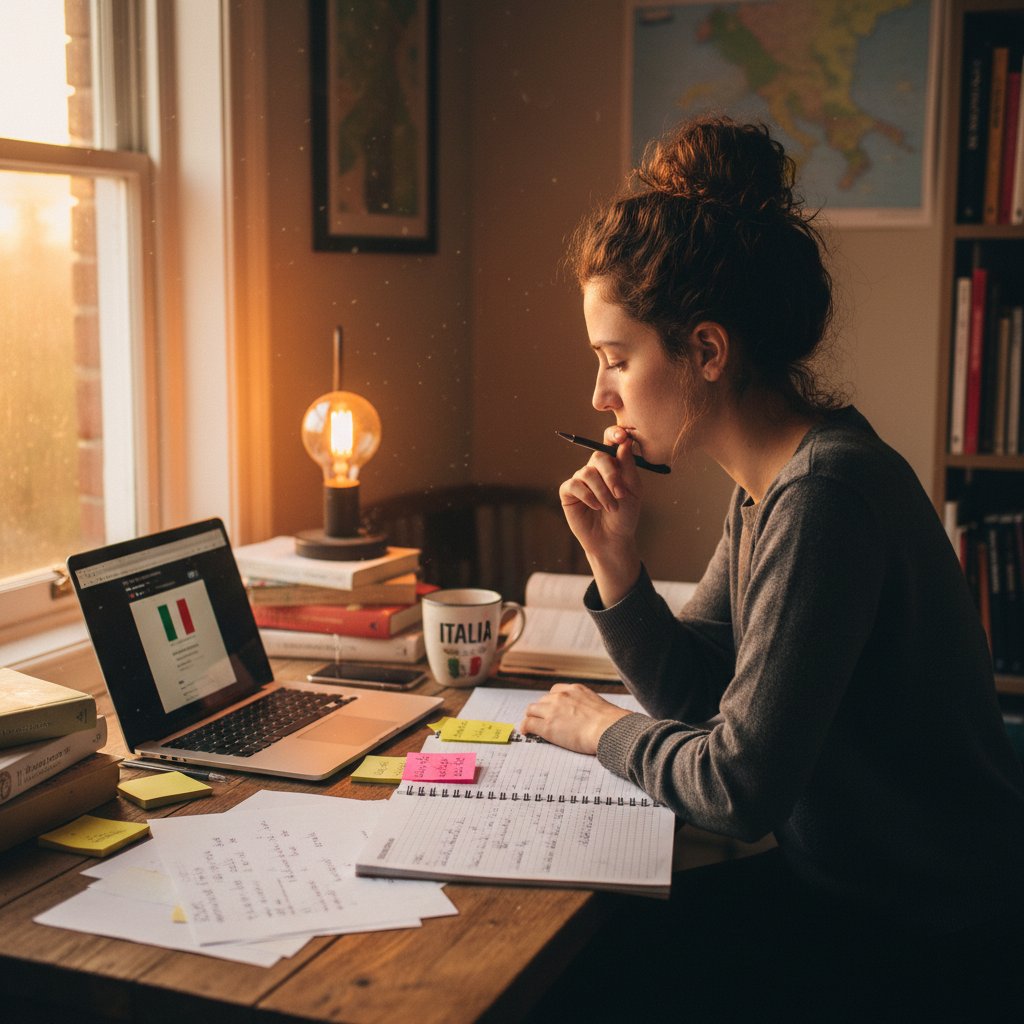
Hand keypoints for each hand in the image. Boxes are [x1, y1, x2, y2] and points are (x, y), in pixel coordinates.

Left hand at [519, 683, 631, 754]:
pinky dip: (526, 727)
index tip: (552, 708)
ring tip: (531, 724)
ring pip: (532, 709)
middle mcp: (562, 696)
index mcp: (576, 689)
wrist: (609, 729)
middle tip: (542, 719)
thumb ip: (590, 706)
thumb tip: (594, 716)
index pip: (556, 691)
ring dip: (532, 716)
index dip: (552, 701)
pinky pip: (529, 723)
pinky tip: (526, 731)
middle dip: (542, 709)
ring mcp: (552, 710)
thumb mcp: (600, 705)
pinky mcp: (547, 725)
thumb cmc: (611, 723)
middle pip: (543, 700)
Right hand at [559, 426, 642, 605]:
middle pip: (599, 456)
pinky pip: (575, 485)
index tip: (621, 436)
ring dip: (602, 492)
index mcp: (613, 463)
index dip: (614, 433)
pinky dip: (588, 496)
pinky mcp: (568, 492)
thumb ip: (628, 467)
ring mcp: (581, 479)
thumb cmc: (625, 515)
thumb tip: (624, 442)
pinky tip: (595, 507)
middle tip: (620, 494)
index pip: (610, 440)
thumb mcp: (633, 490)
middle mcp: (595, 468)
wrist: (613, 539)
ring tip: (611, 508)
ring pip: (588, 473)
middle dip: (611, 475)